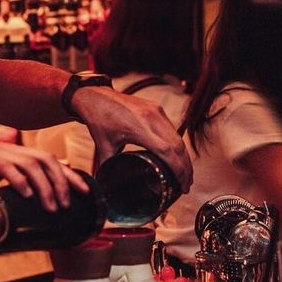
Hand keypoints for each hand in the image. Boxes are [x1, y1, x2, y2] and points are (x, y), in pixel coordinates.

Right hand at [0, 129, 89, 211]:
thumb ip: (1, 197)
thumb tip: (11, 219)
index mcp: (16, 156)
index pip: (49, 162)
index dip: (68, 175)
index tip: (83, 190)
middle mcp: (13, 151)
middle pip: (48, 161)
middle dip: (65, 181)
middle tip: (72, 202)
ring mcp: (1, 153)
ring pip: (34, 165)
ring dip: (46, 186)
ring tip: (53, 206)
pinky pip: (10, 169)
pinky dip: (21, 182)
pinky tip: (28, 196)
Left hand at [72, 87, 192, 191]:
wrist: (95, 96)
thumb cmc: (99, 119)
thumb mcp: (103, 146)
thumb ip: (109, 166)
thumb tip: (107, 185)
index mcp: (139, 128)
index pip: (167, 151)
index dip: (178, 169)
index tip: (182, 185)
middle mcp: (152, 118)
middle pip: (178, 147)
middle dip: (185, 168)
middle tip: (186, 186)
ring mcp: (156, 112)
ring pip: (178, 138)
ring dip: (184, 157)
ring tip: (185, 175)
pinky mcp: (157, 108)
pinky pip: (172, 129)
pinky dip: (177, 145)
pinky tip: (178, 156)